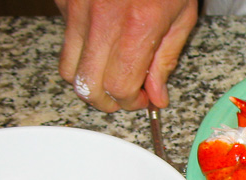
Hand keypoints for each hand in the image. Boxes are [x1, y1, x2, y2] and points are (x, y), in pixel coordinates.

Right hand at [55, 0, 197, 111]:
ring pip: (68, 70)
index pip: (120, 88)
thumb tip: (156, 96)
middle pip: (87, 87)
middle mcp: (102, 20)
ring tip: (110, 74)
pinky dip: (81, 50)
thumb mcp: (181, 14)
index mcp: (137, 26)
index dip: (132, 103)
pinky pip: (66, 41)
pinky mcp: (64, 0)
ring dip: (88, 81)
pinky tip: (102, 39)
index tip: (143, 100)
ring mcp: (77, 9)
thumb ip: (166, 59)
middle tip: (124, 95)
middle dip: (106, 101)